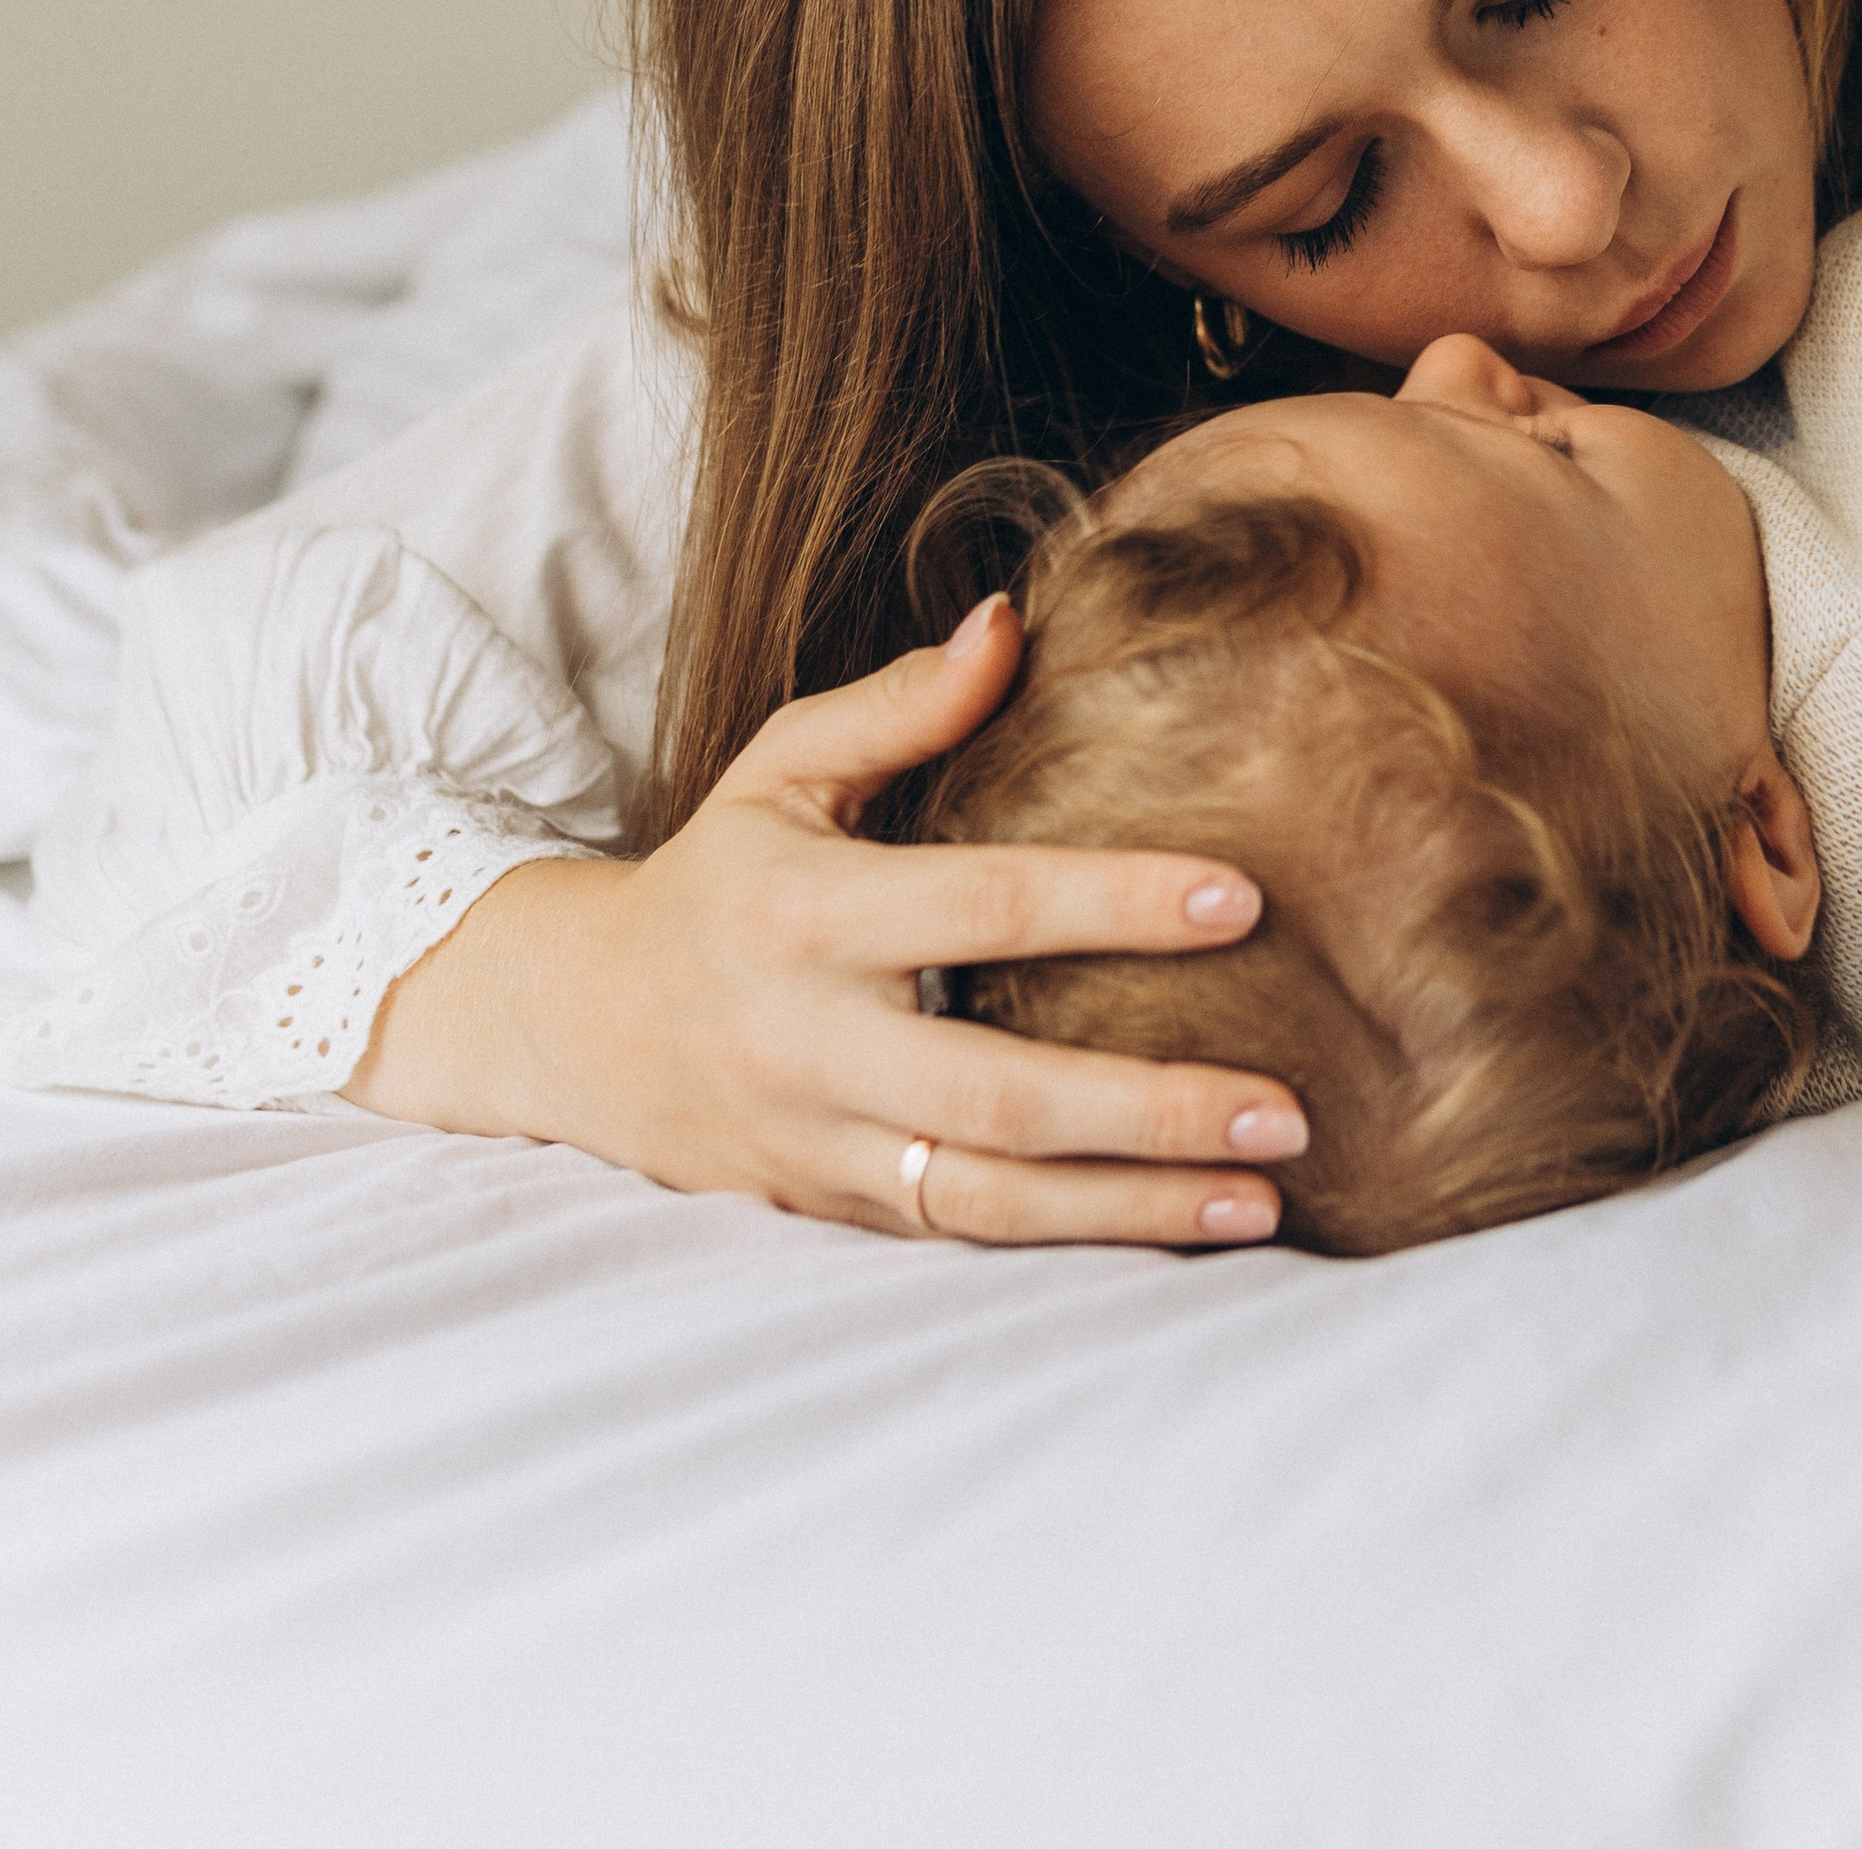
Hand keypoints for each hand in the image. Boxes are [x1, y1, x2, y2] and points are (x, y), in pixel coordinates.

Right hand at [343, 594, 1305, 1245]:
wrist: (575, 1025)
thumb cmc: (717, 872)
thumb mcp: (783, 766)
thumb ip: (901, 702)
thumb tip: (1012, 621)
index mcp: (807, 912)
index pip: (982, 904)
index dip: (1110, 902)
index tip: (1240, 900)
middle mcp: (809, 1040)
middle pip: (997, 1091)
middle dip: (1148, 1110)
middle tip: (1286, 1111)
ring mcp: (818, 1142)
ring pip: (989, 1195)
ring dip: (1133, 1205)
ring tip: (1264, 1200)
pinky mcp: (829, 1208)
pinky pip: (960, 1233)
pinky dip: (1072, 1240)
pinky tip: (1179, 1230)